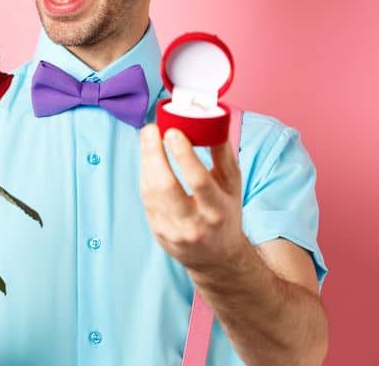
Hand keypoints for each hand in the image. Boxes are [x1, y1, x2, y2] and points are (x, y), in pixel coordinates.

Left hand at [138, 124, 251, 273]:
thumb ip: (223, 155)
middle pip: (166, 187)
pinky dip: (145, 175)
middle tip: (151, 129)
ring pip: (150, 192)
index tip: (172, 132)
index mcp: (218, 211)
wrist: (216, 257)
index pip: (199, 181)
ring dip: (146, 161)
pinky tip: (148, 159)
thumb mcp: (232, 187)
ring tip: (148, 138)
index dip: (183, 155)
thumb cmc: (225, 214)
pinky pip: (146, 199)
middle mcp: (194, 224)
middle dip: (154, 154)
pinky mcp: (157, 232)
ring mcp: (172, 231)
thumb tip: (214, 121)